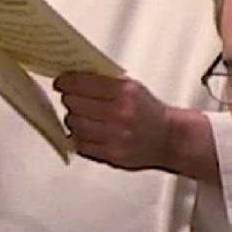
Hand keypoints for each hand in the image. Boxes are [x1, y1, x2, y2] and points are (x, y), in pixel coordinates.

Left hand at [55, 73, 215, 181]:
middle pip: (75, 104)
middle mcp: (119, 114)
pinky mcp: (111, 155)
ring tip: (81, 116)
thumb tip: (74, 77)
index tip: (61, 82)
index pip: (83, 83)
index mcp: (124, 92)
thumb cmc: (150, 112)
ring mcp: (114, 136)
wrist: (169, 138)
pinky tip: (86, 132)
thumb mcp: (133, 88)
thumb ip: (105, 83)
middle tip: (72, 99)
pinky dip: (79, 138)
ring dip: (73, 119)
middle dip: (70, 100)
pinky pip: (81, 145)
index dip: (66, 82)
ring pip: (74, 125)